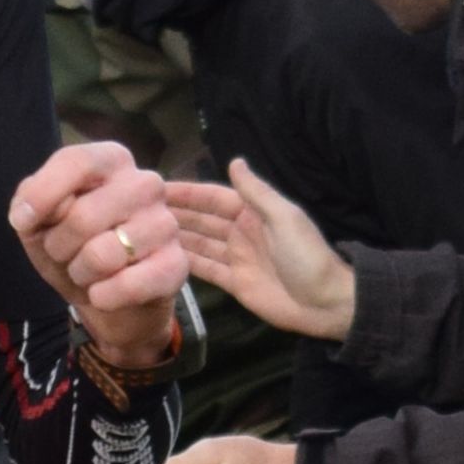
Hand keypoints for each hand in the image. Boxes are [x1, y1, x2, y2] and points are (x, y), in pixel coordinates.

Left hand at [6, 140, 186, 384]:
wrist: (107, 296)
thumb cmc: (72, 247)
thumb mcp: (40, 220)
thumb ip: (31, 201)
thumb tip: (28, 212)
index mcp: (112, 161)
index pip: (75, 162)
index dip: (41, 196)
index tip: (22, 222)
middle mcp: (146, 184)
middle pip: (82, 216)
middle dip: (58, 247)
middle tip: (65, 255)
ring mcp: (166, 223)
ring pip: (101, 255)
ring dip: (80, 274)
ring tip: (88, 272)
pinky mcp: (176, 264)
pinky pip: (127, 286)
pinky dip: (103, 297)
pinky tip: (104, 293)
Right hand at [158, 159, 354, 338]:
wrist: (325, 303)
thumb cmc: (306, 257)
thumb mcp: (284, 218)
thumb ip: (256, 193)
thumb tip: (235, 160)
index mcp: (254, 213)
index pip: (213, 197)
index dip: (188, 192)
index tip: (158, 187)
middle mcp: (241, 232)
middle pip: (202, 220)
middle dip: (175, 213)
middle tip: (138, 209)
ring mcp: (237, 258)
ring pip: (200, 243)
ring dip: (176, 236)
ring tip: (143, 232)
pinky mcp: (234, 283)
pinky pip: (206, 269)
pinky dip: (186, 263)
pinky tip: (162, 258)